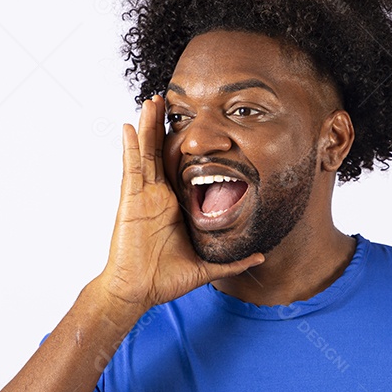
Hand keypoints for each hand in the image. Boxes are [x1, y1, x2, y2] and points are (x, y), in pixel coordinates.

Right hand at [97, 94, 263, 311]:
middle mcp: (157, 196)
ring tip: (152, 100)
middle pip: (161, 152)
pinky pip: (131, 168)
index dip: (185, 146)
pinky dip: (130, 146)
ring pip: (146, 152)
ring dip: (148, 126)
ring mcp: (143, 196)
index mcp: (174, 205)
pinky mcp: (130, 201)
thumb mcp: (207, 266)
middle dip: (164, 126)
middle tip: (169, 99)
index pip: (180, 168)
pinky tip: (130, 126)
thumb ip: (233, 261)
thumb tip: (261, 256)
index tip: (196, 125)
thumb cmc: (166, 280)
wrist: (138, 292)